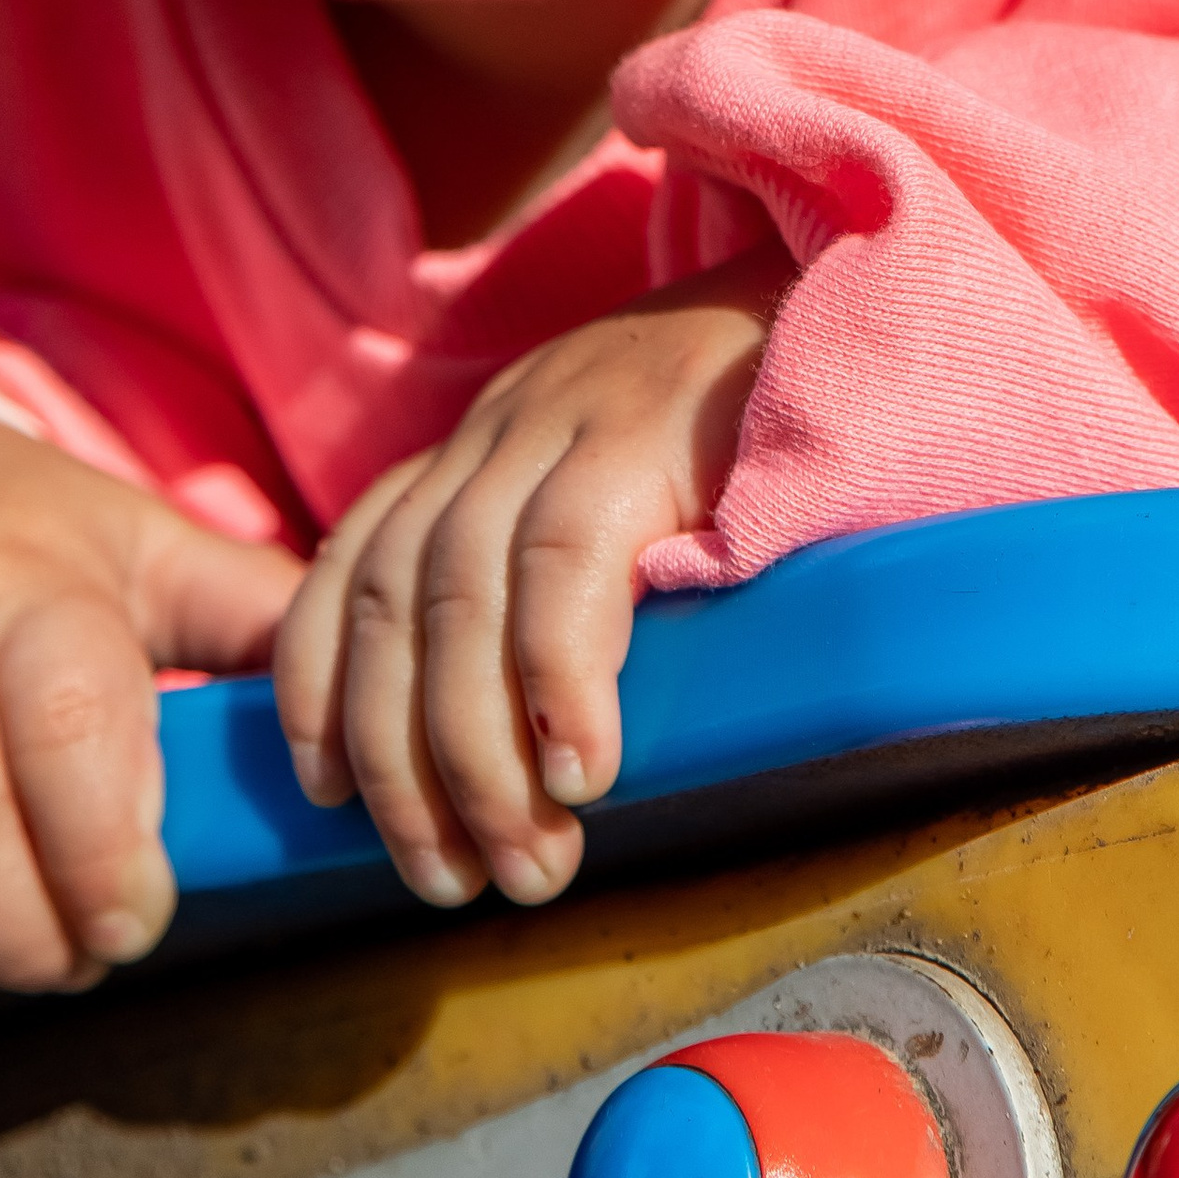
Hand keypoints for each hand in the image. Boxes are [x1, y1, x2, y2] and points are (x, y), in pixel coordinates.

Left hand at [272, 248, 780, 911]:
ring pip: (461, 595)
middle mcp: (503, 422)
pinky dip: (557, 677)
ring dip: (476, 754)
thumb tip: (520, 751)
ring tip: (526, 862)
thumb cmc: (758, 430)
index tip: (323, 793)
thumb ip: (559, 579)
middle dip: (401, 763)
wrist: (861, 294)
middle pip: (397, 600)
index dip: (316, 681)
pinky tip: (583, 771)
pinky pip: (565, 559)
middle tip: (446, 883)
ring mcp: (567, 414)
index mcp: (486, 442)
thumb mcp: (631, 494)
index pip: (354, 562)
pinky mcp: (644, 424)